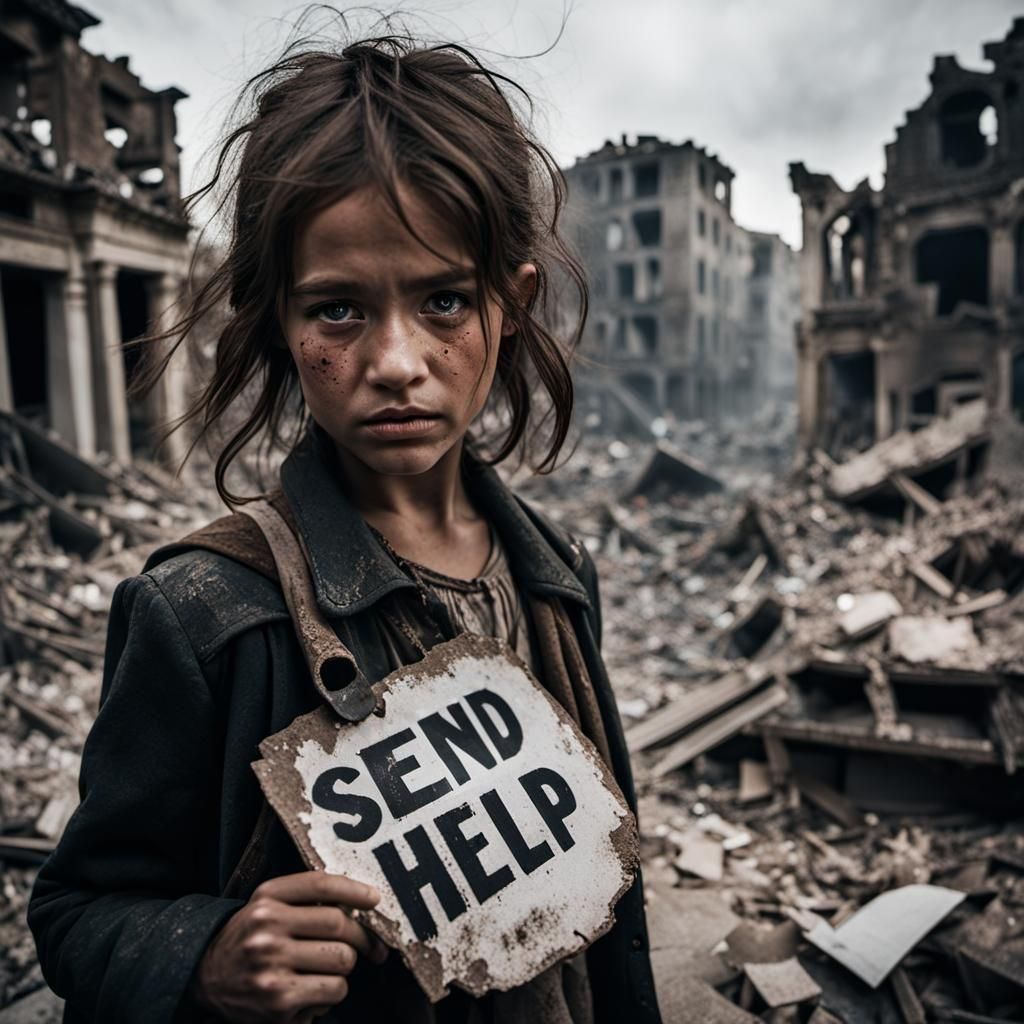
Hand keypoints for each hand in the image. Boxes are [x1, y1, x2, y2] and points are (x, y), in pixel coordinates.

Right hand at [194, 871, 388, 1022]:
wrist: (205, 977)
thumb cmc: (249, 937)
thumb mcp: (266, 904)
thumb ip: (304, 898)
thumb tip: (362, 906)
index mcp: (267, 899)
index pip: (322, 885)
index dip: (356, 890)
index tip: (374, 899)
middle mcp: (268, 929)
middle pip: (340, 925)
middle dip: (363, 936)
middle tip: (370, 945)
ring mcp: (273, 966)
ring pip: (342, 959)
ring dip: (344, 966)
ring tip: (327, 968)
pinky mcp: (279, 1002)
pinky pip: (333, 991)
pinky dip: (332, 992)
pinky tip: (312, 989)